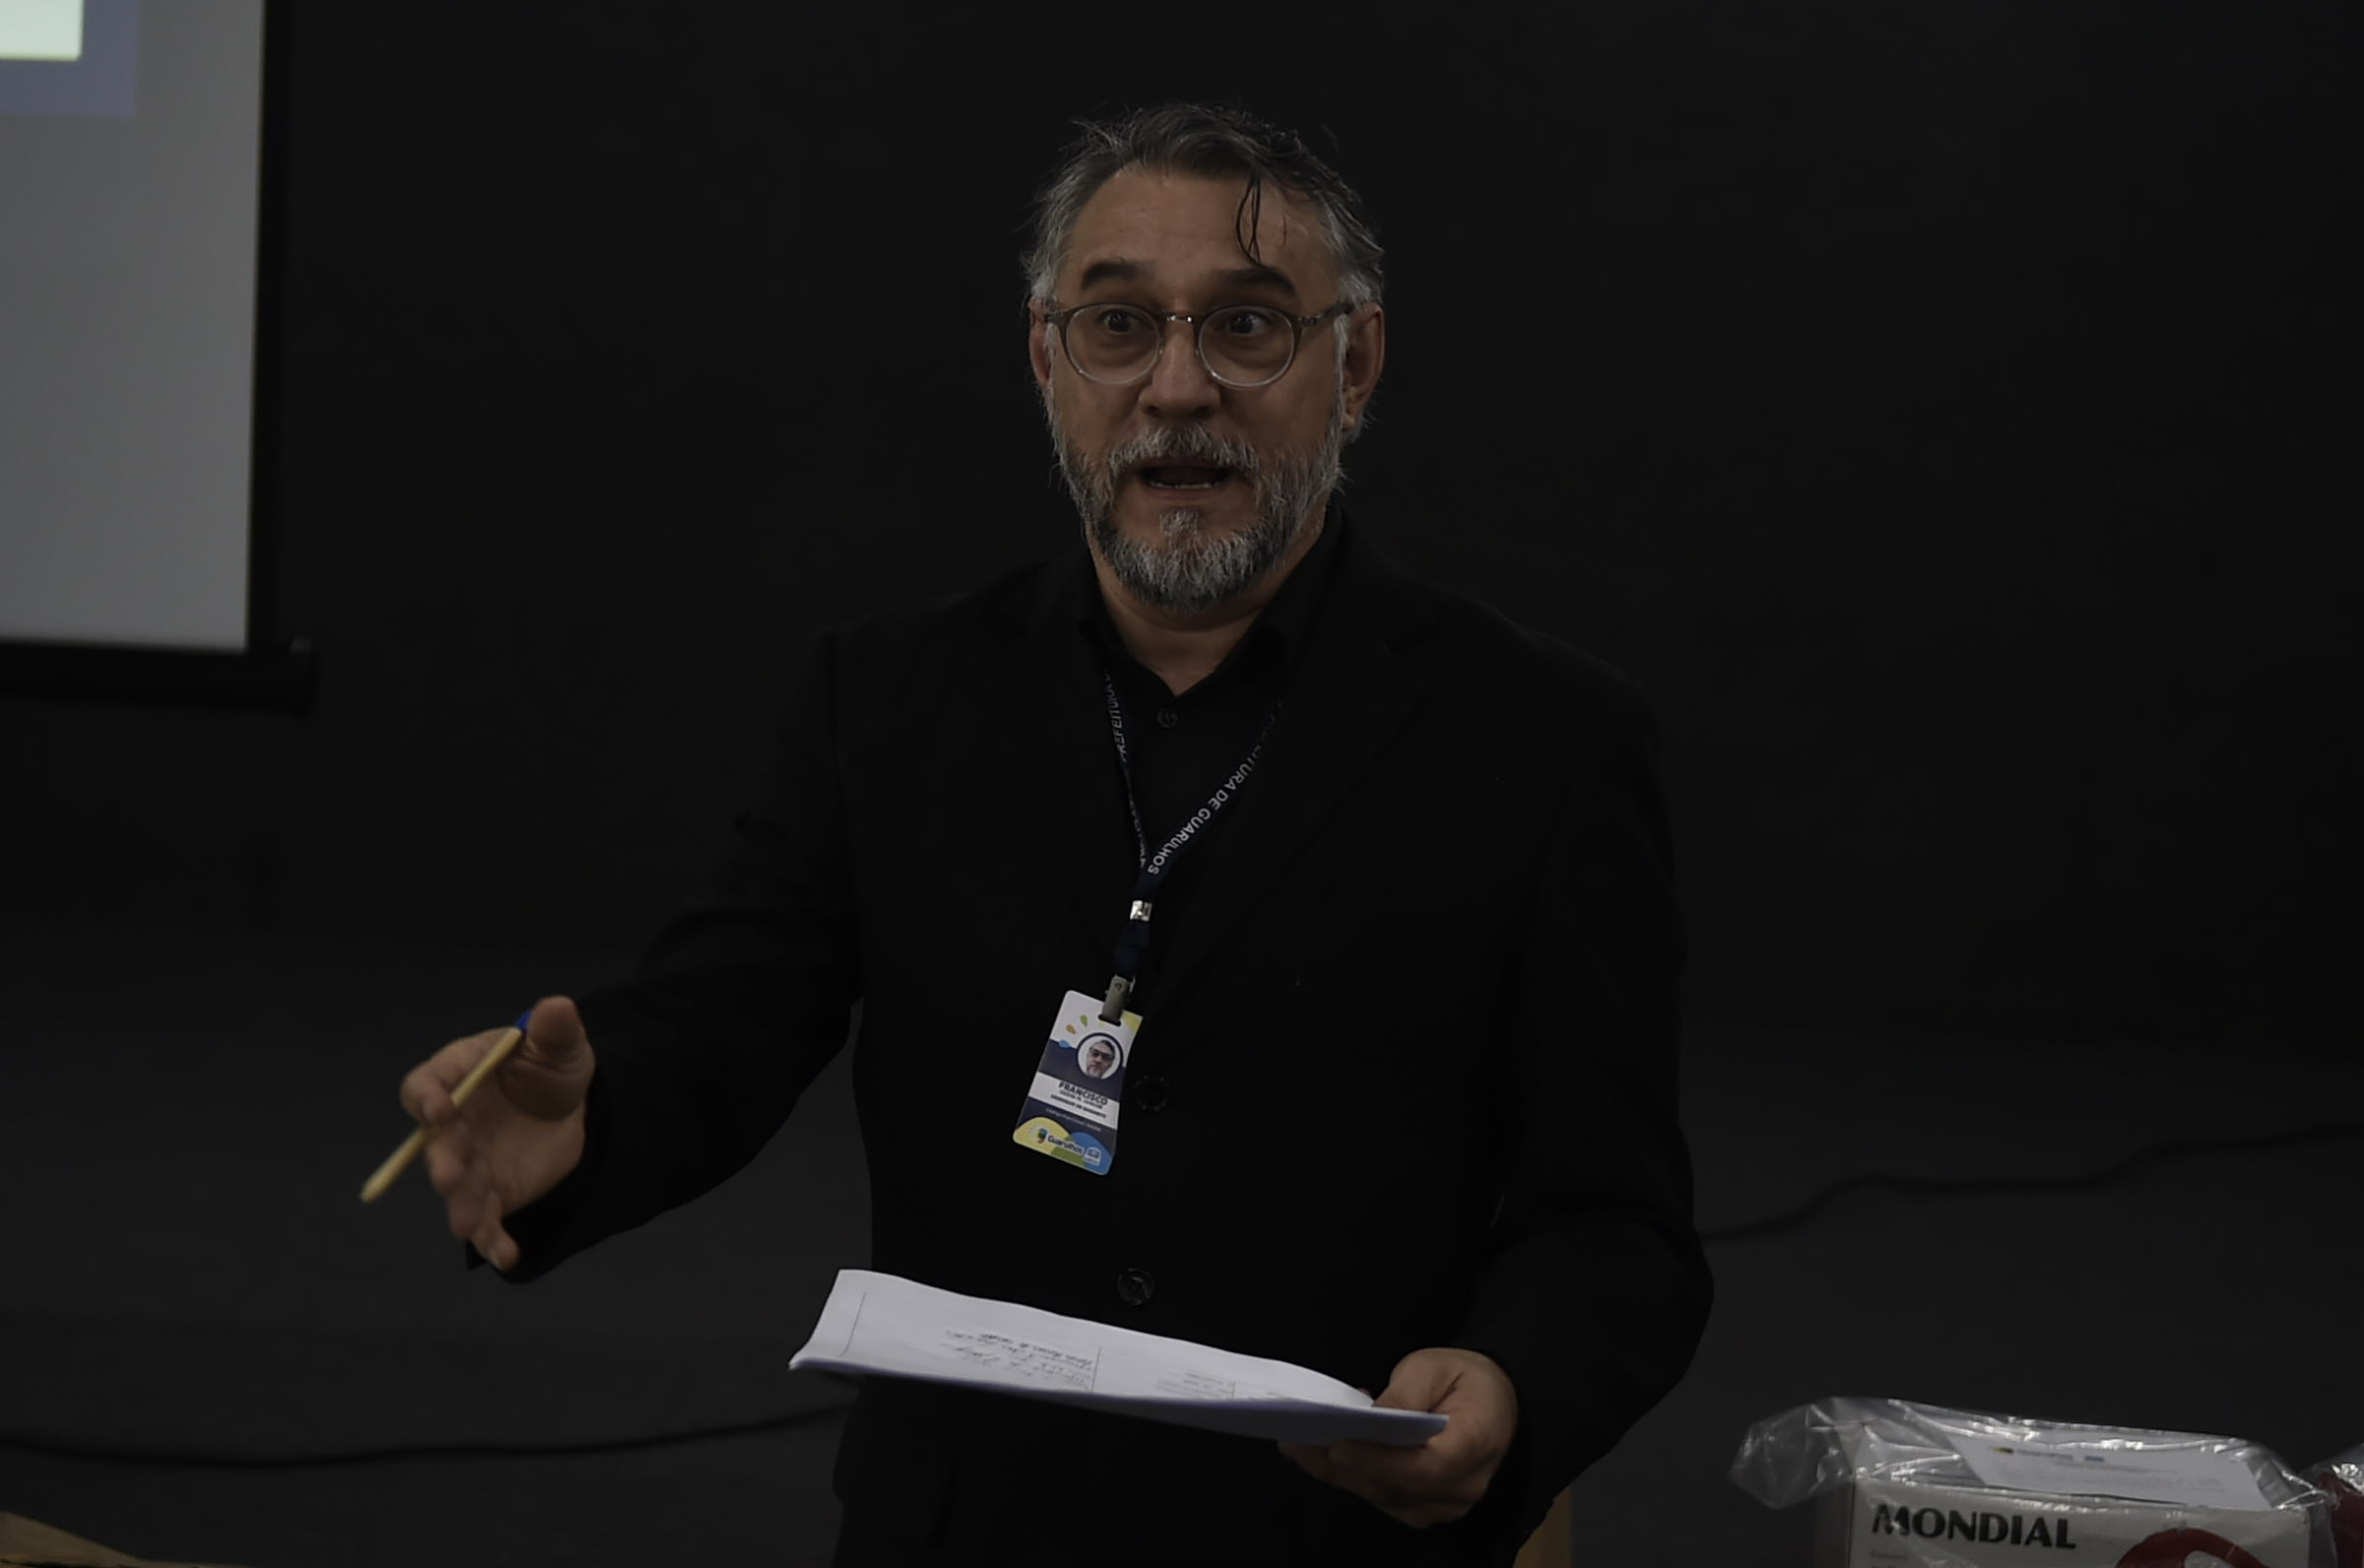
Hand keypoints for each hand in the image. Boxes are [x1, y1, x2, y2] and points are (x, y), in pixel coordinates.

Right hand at [397, 995, 593, 1270]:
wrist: (577, 1107)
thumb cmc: (551, 1067)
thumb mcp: (560, 1045)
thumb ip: (554, 1030)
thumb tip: (555, 1006)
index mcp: (459, 1075)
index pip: (426, 1084)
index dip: (426, 1097)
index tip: (438, 1111)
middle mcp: (455, 1124)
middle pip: (436, 1145)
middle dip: (442, 1161)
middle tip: (449, 1177)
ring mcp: (471, 1161)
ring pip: (459, 1189)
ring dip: (461, 1207)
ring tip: (469, 1225)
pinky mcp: (493, 1193)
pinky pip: (488, 1220)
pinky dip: (493, 1241)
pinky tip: (507, 1256)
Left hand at [1279, 1347, 1518, 1527]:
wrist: (1496, 1401)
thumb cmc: (1463, 1378)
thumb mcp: (1433, 1367)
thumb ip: (1404, 1394)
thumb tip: (1368, 1419)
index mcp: (1476, 1442)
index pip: (1427, 1465)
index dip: (1380, 1461)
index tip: (1337, 1446)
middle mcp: (1465, 1485)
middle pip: (1397, 1486)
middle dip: (1343, 1467)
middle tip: (1297, 1443)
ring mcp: (1447, 1504)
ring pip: (1384, 1497)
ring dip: (1341, 1474)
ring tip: (1300, 1446)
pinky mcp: (1428, 1509)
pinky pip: (1385, 1499)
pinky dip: (1354, 1479)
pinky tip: (1326, 1456)